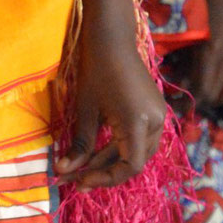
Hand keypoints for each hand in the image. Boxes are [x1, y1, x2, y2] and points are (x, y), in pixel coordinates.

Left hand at [56, 32, 166, 188]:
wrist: (112, 39)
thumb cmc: (96, 70)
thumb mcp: (85, 110)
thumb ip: (79, 144)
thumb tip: (63, 172)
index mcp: (139, 122)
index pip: (129, 166)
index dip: (105, 179)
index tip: (81, 182)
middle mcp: (156, 122)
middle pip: (134, 161)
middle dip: (104, 172)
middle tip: (76, 180)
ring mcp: (159, 116)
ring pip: (137, 152)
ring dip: (111, 161)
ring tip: (82, 167)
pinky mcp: (155, 111)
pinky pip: (139, 138)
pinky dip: (119, 147)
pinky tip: (96, 151)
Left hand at [165, 0, 222, 112]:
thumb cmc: (199, 0)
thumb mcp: (187, 31)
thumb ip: (182, 58)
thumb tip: (174, 81)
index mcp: (212, 52)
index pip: (201, 92)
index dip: (185, 102)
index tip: (171, 103)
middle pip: (214, 96)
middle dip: (195, 103)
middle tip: (179, 100)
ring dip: (211, 100)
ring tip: (196, 95)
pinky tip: (215, 86)